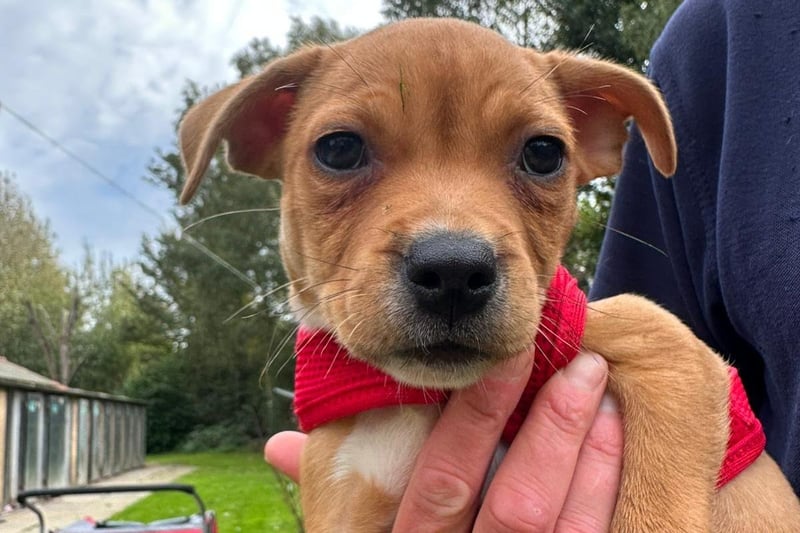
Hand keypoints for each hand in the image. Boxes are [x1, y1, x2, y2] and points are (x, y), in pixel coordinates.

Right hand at [265, 350, 622, 531]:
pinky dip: (604, 490)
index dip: (476, 416)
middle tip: (575, 359)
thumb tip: (277, 446)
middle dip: (547, 425)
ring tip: (600, 389)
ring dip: (586, 452)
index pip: (441, 481)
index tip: (507, 357)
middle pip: (510, 499)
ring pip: (556, 523)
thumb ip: (327, 497)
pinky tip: (614, 443)